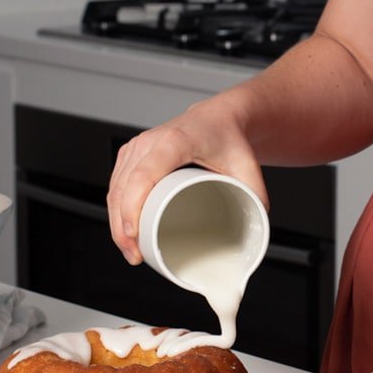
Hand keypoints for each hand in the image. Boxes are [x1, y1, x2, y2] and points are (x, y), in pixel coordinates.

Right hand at [106, 98, 266, 263]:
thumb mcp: (247, 165)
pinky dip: (116, 210)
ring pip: (116, 189)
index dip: (133, 206)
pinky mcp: (131, 154)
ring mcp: (136, 147)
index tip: (134, 234)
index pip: (143, 175)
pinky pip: (116, 184)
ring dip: (117, 222)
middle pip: (124, 187)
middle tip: (136, 255)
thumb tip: (256, 230)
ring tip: (131, 251)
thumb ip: (255, 195)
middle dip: (123, 226)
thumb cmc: (228, 137)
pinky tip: (123, 231)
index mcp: (174, 142)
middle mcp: (149, 142)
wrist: (218, 117)